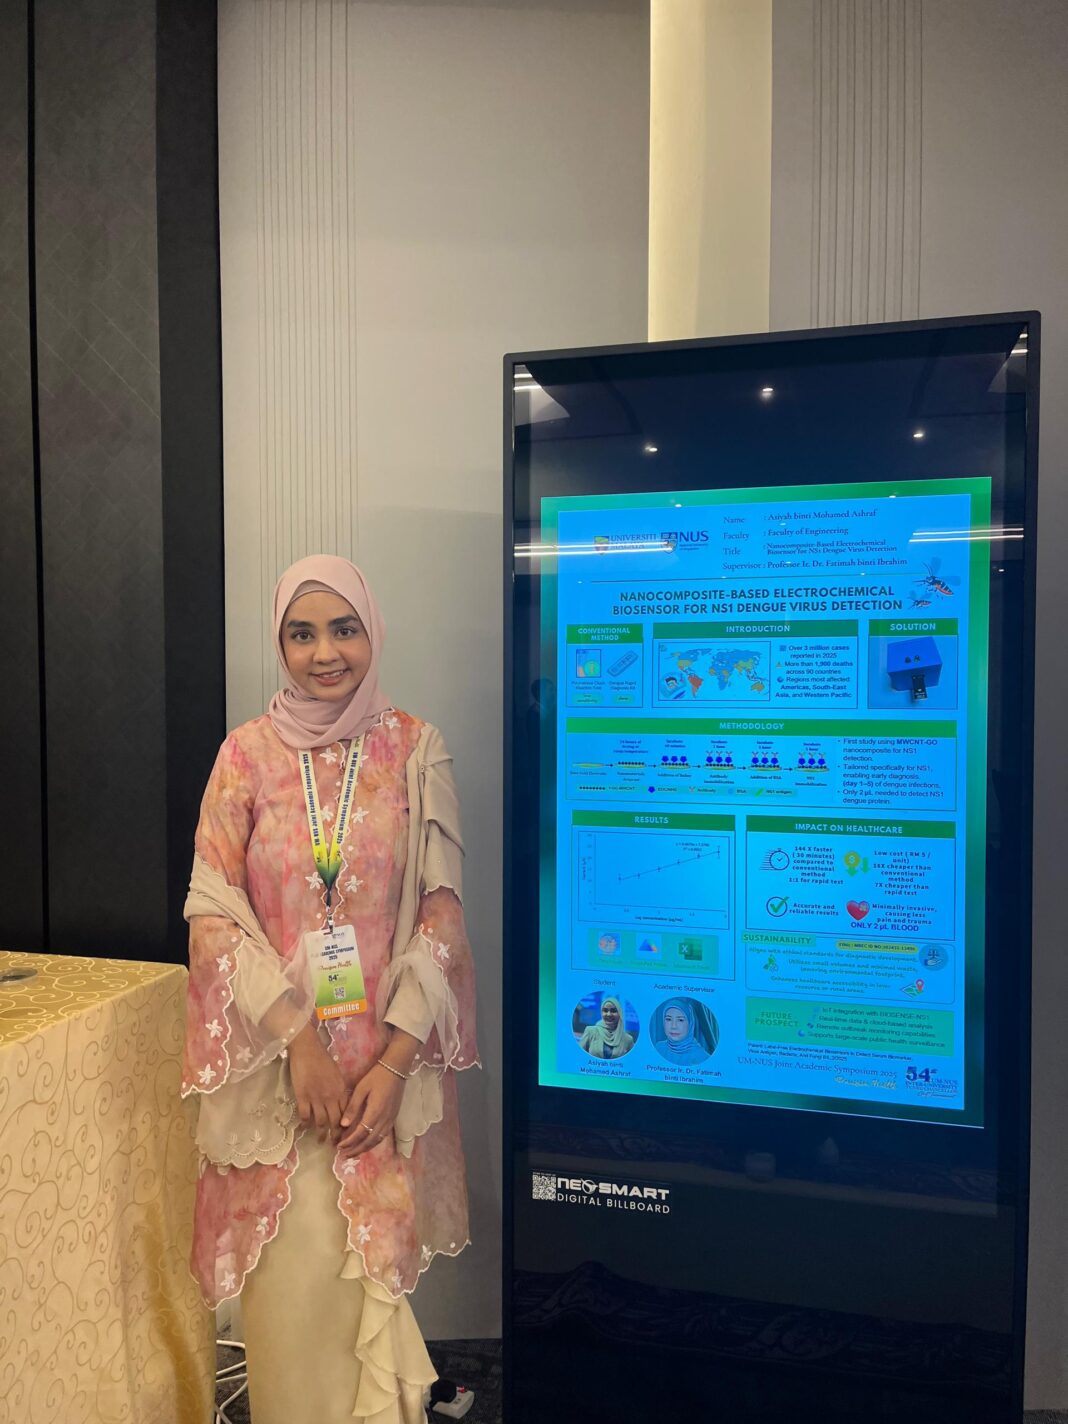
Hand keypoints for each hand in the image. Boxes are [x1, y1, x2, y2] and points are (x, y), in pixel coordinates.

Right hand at [288, 1023, 347, 1141]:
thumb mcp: (337, 1074)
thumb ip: (339, 1089)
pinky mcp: (302, 1097)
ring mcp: (316, 1098)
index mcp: (341, 1090)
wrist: (307, 1049)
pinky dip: (305, 1124)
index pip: (346, 1113)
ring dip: (321, 1134)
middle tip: (335, 1144)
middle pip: (335, 1121)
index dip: (346, 1126)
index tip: (347, 1134)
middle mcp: (330, 1097)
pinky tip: (304, 1128)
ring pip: (321, 1122)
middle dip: (336, 1135)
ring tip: (320, 1141)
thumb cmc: (323, 1058)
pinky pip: (305, 1115)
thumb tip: (340, 1101)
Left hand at [337, 1064, 405, 1157]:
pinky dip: (373, 1143)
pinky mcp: (393, 1118)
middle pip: (369, 1141)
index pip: (360, 1133)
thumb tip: (343, 1125)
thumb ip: (352, 1107)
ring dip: (364, 1148)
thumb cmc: (376, 1076)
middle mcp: (384, 1119)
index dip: (349, 1142)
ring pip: (377, 1141)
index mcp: (375, 1112)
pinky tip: (366, 1143)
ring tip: (353, 1153)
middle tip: (343, 1155)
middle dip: (355, 1150)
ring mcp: (390, 1120)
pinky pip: (383, 1136)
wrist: (396, 1069)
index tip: (338, 1146)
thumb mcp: (361, 1088)